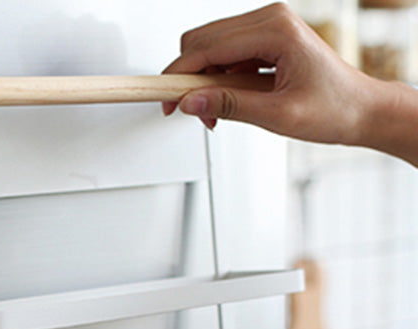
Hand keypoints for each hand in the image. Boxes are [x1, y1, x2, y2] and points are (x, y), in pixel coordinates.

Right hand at [162, 2, 377, 144]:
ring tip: (214, 114)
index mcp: (276, 30)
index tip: (163, 100)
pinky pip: (224, 54)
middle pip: (201, 40)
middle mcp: (270, 20)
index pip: (207, 47)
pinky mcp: (264, 40)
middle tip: (186, 113)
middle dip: (187, 79)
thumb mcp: (277, 116)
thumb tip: (190, 103)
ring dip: (202, 82)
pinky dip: (216, 81)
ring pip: (208, 47)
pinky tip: (225, 103)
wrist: (360, 109)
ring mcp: (266, 27)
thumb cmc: (333, 108)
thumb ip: (230, 106)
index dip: (179, 76)